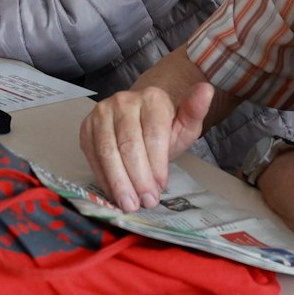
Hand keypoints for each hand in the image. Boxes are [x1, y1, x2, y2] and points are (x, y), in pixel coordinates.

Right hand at [80, 80, 214, 211]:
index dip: (156, 164)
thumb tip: (207, 90)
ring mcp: (102, 113)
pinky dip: (103, 177)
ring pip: (107, 151)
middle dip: (138, 177)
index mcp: (152, 98)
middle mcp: (123, 101)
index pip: (154, 134)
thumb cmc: (166, 126)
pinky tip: (114, 193)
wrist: (141, 118)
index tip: (160, 188)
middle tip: (146, 202)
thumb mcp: (186, 123)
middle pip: (129, 145)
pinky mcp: (86, 127)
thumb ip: (196, 110)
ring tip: (129, 204)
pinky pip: (92, 155)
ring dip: (118, 181)